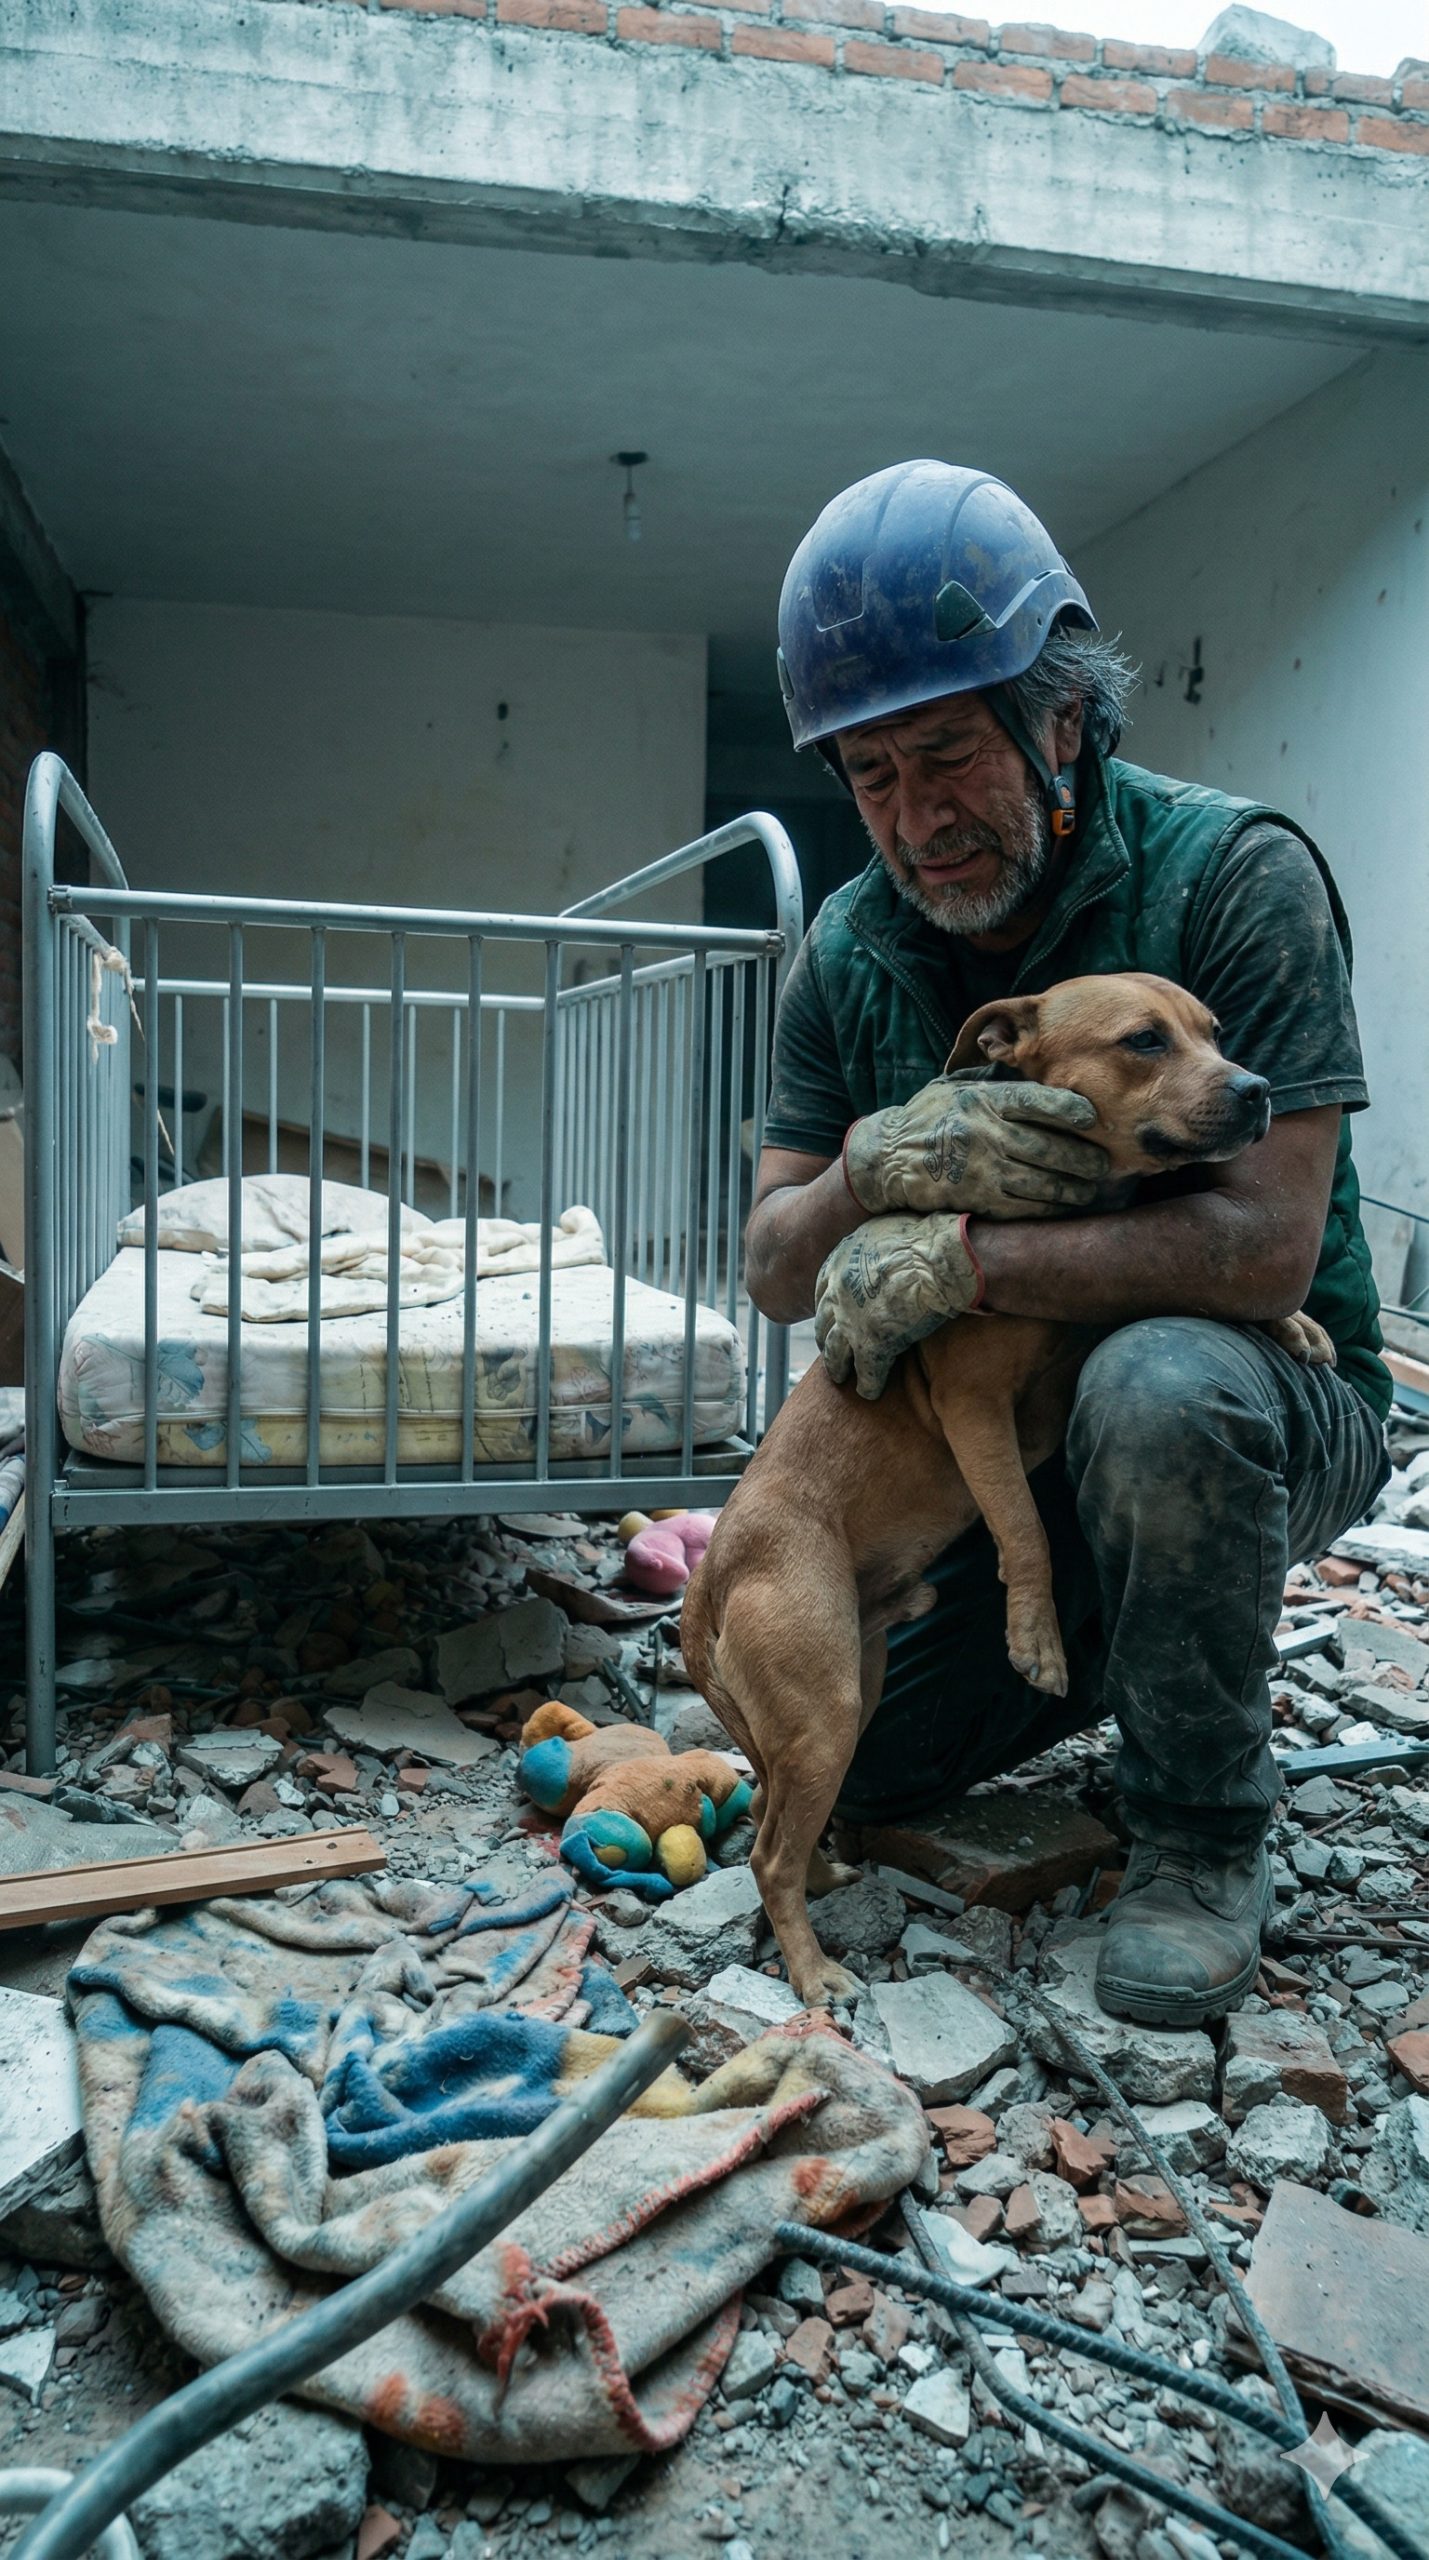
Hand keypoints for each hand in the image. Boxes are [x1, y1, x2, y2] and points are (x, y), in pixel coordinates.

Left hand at [815, 1212, 983, 1400]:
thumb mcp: (886, 1230)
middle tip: (829, 1351)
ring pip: (835, 1352)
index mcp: (839, 1261)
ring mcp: (851, 1322)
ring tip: (840, 1378)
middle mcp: (837, 1292)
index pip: (824, 1290)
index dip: (828, 1307)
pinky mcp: (872, 1346)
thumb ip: (876, 1242)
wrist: (941, 1257)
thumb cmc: (926, 1237)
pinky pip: (867, 1372)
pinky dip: (868, 1384)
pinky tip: (869, 1393)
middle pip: (824, 1323)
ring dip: (837, 1367)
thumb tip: (885, 1242)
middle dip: (826, 1338)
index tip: (831, 1316)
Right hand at [843, 1077, 1105, 1216]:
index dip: (1071, 1109)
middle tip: (1105, 1163)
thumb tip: (1027, 1059)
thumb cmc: (926, 1118)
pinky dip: (1050, 1208)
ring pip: (1044, 1181)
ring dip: (1074, 1188)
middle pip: (1050, 1146)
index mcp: (983, 1098)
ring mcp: (982, 1167)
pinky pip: (1025, 1206)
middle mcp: (985, 1131)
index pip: (1038, 1101)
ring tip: (1091, 1188)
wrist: (884, 1159)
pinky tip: (1064, 1207)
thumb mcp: (954, 1088)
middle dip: (1085, 1157)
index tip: (1092, 1117)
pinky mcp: (977, 1198)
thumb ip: (991, 1079)